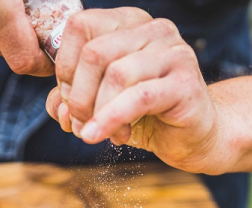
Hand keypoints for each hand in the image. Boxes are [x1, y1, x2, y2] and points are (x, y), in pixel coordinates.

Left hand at [46, 8, 221, 173]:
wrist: (196, 140)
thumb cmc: (151, 118)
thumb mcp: (105, 104)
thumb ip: (77, 99)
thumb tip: (56, 107)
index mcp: (131, 24)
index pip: (81, 27)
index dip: (65, 68)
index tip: (67, 101)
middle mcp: (154, 30)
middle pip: (94, 53)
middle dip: (78, 96)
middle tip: (79, 125)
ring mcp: (174, 52)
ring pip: (115, 74)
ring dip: (97, 112)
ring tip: (96, 135)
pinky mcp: (185, 82)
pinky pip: (138, 97)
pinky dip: (111, 119)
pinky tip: (100, 136)